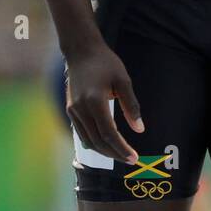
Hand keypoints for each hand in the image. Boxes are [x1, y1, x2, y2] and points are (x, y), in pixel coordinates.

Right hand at [64, 40, 142, 164]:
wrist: (81, 51)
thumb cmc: (105, 63)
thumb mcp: (123, 80)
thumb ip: (131, 106)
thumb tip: (139, 129)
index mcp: (95, 101)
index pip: (109, 134)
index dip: (122, 149)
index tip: (134, 157)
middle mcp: (81, 109)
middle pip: (98, 141)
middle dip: (115, 154)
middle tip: (130, 160)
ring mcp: (73, 110)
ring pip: (88, 141)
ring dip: (105, 151)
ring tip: (120, 155)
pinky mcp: (70, 109)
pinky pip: (82, 133)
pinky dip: (94, 143)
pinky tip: (105, 144)